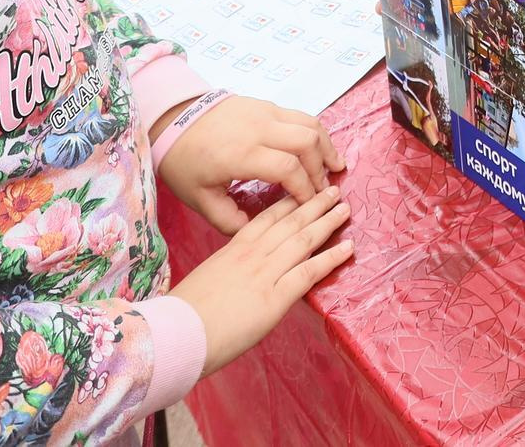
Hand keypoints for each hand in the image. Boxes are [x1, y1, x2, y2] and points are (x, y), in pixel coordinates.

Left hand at [155, 95, 344, 232]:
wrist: (172, 118)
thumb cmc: (184, 161)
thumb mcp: (200, 198)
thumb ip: (229, 220)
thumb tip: (256, 232)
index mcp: (242, 154)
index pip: (288, 169)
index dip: (305, 190)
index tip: (310, 206)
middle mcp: (259, 128)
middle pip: (307, 143)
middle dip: (321, 169)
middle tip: (325, 190)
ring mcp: (265, 111)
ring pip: (310, 124)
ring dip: (326, 146)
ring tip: (335, 166)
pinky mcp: (266, 104)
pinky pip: (300, 116)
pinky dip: (315, 133)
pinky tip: (319, 148)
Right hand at [170, 185, 352, 375]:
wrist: (175, 334)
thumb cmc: (183, 314)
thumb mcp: (207, 279)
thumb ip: (228, 270)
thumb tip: (240, 275)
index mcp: (232, 249)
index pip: (265, 218)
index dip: (288, 203)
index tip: (303, 189)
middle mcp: (252, 254)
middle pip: (289, 222)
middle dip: (313, 204)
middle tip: (333, 190)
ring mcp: (265, 273)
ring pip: (303, 239)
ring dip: (327, 222)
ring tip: (345, 209)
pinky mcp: (275, 298)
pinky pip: (309, 272)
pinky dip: (331, 258)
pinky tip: (348, 248)